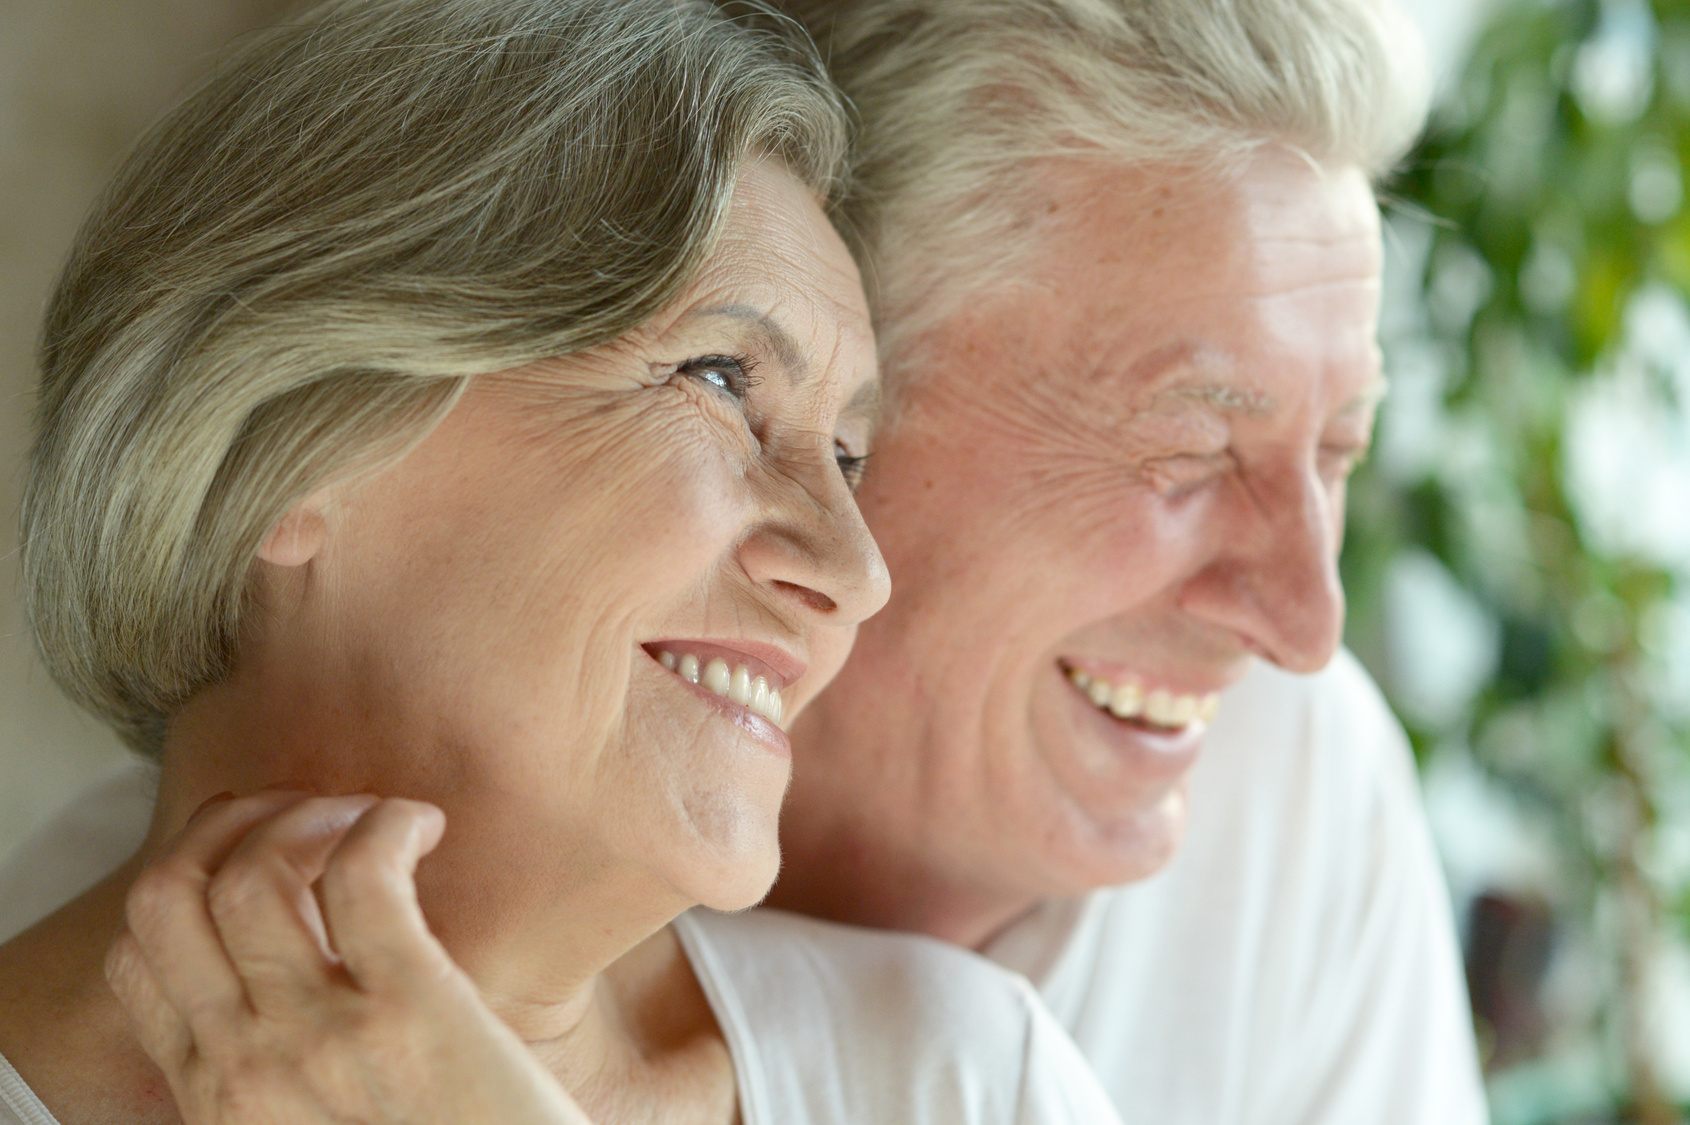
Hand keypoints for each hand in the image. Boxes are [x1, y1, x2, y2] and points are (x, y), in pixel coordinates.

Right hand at [106, 791, 591, 1124]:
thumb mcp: (319, 1120)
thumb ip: (284, 1064)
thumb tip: (301, 949)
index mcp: (218, 1099)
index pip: (137, 957)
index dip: (188, 875)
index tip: (260, 853)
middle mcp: (244, 1071)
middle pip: (166, 896)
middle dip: (228, 823)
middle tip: (308, 814)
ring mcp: (320, 1043)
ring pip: (250, 874)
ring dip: (312, 814)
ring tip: (373, 821)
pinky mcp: (413, 1015)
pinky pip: (362, 876)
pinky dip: (387, 823)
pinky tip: (423, 829)